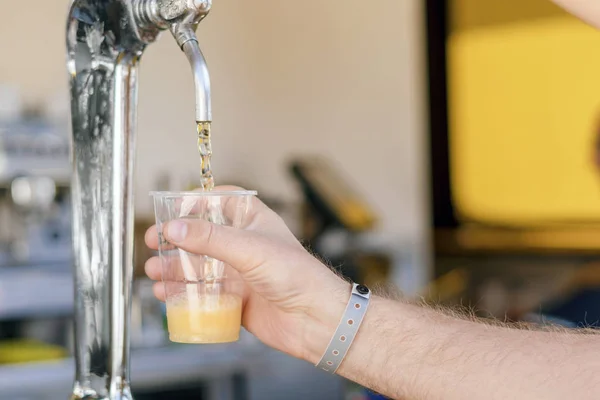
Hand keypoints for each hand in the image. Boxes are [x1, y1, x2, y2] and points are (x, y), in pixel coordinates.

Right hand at [145, 186, 349, 361]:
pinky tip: (167, 292)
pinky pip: (202, 292)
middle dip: (176, 238)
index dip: (196, 202)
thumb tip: (174, 228)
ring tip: (154, 270)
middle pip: (201, 234)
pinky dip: (182, 291)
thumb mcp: (250, 249)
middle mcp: (244, 244)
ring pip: (197, 265)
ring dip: (173, 266)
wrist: (315, 320)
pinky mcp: (234, 298)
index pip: (220, 201)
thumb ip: (210, 239)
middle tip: (154, 240)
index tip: (172, 208)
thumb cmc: (298, 275)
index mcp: (253, 221)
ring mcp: (238, 272)